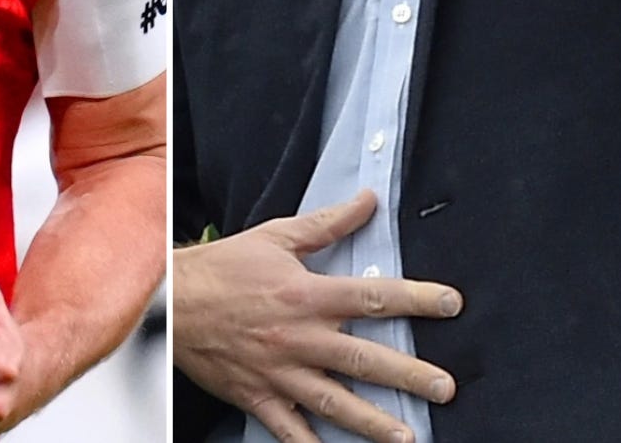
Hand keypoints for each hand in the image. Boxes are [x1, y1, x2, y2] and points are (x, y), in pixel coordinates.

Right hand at [174, 189, 463, 442]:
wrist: (168, 300)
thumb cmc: (225, 267)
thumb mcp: (279, 236)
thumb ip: (329, 223)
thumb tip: (368, 200)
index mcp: (308, 294)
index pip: (374, 297)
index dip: (418, 299)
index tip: (452, 304)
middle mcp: (299, 337)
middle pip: (364, 359)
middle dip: (409, 375)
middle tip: (445, 388)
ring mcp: (279, 372)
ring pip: (334, 403)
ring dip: (373, 422)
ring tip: (408, 436)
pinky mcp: (257, 396)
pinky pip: (289, 430)